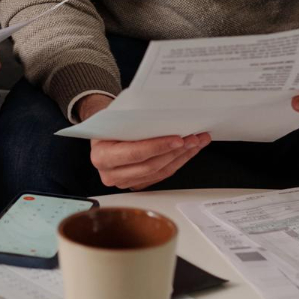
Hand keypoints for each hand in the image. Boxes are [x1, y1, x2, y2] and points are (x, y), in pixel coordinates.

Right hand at [80, 95, 210, 189]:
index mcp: (102, 156)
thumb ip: (133, 121)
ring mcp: (124, 181)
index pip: (135, 153)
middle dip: (175, 151)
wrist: (102, 131)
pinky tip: (188, 151)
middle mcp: (110, 173)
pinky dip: (177, 162)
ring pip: (159, 172)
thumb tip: (164, 115)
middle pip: (150, 165)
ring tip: (196, 142)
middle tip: (193, 138)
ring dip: (181, 157)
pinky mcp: (137, 183)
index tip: (178, 139)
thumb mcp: (115, 118)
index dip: (158, 147)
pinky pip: (161, 175)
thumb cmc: (110, 122)